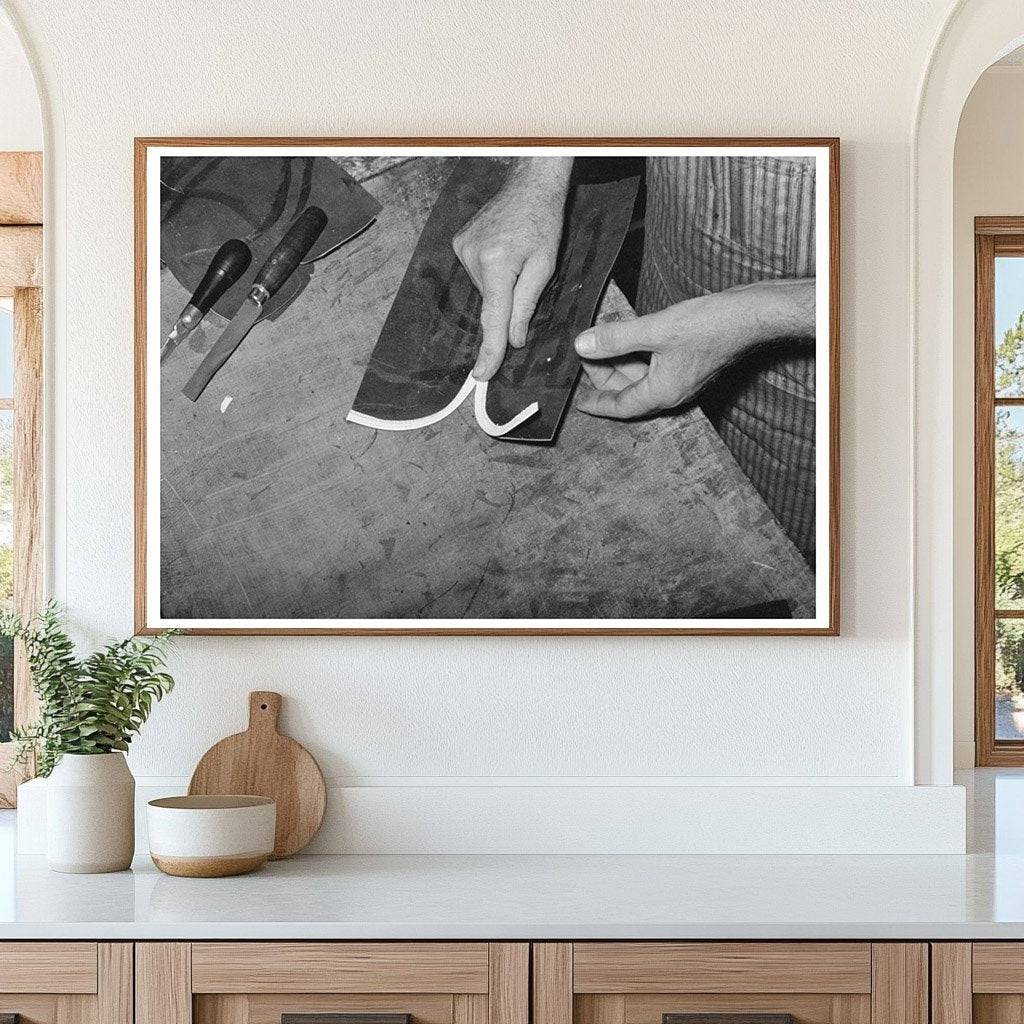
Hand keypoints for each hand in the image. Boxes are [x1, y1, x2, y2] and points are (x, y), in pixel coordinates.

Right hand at [453, 157, 571, 379]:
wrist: (529, 184)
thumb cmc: (543, 222)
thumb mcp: (545, 266)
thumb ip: (526, 305)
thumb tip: (513, 339)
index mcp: (496, 264)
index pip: (493, 319)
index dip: (490, 350)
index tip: (482, 374)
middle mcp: (472, 257)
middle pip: (490, 304)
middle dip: (507, 303)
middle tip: (525, 275)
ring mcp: (462, 249)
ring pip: (484, 290)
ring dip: (500, 285)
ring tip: (516, 257)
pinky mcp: (459, 243)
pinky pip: (476, 274)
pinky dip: (491, 273)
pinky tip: (504, 252)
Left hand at [574, 278, 814, 418]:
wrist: (754, 314)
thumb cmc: (711, 325)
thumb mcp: (655, 329)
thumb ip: (616, 338)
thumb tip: (582, 345)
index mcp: (662, 392)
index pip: (620, 406)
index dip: (597, 403)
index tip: (579, 401)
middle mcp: (672, 390)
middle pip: (629, 390)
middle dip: (605, 374)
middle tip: (585, 354)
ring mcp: (682, 376)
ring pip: (641, 376)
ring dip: (621, 361)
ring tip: (601, 342)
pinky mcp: (690, 360)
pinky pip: (655, 364)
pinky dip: (638, 353)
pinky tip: (629, 335)